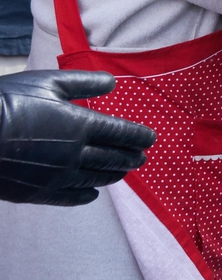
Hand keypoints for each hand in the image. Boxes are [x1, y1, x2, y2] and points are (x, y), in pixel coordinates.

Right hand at [0, 69, 156, 206]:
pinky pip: (69, 196)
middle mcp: (74, 153)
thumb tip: (112, 83)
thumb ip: (85, 83)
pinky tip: (92, 194)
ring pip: (94, 178)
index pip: (119, 133)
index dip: (137, 136)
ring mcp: (56, 175)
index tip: (150, 138)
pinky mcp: (37, 191)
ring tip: (123, 172)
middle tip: (142, 158)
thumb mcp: (51, 83)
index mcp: (81, 125)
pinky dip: (85, 195)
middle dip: (129, 157)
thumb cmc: (11, 101)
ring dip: (112, 175)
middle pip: (110, 157)